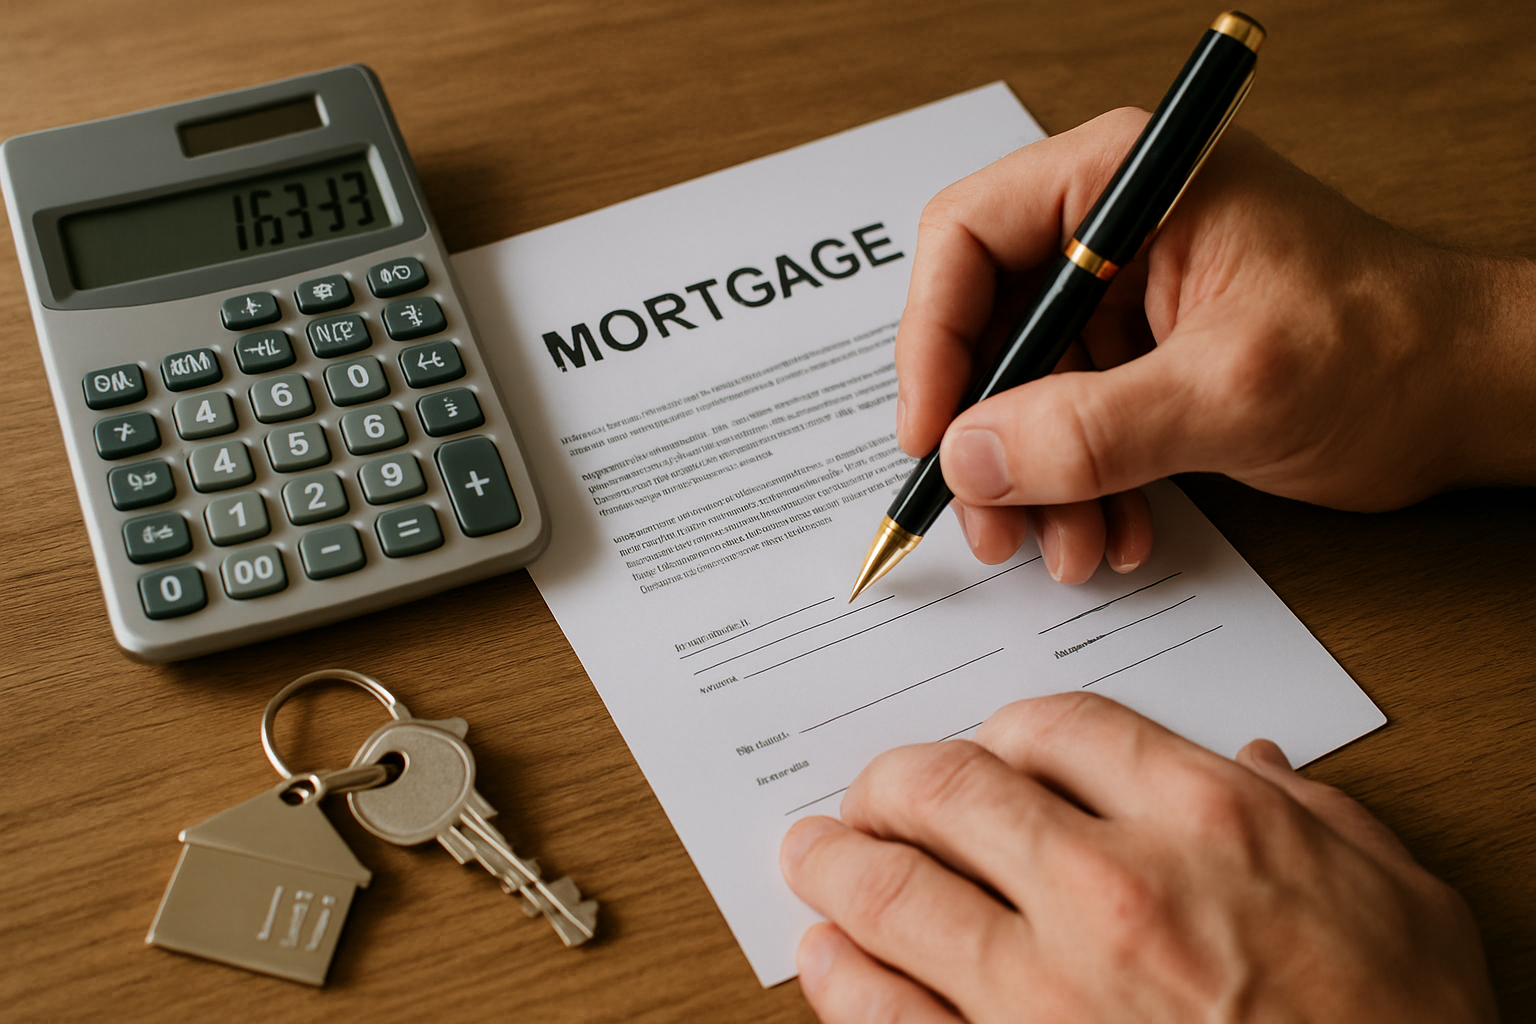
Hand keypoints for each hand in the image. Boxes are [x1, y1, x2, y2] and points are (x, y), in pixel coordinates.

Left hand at [780, 692, 1497, 1023]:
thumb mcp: (1393, 894)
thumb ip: (1309, 811)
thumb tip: (1254, 765)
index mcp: (1206, 824)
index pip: (1056, 726)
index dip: (1004, 729)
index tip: (987, 748)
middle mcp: (1112, 892)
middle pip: (950, 789)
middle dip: (896, 780)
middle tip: (874, 791)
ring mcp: (1049, 994)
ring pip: (895, 891)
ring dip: (838, 861)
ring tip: (815, 852)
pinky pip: (890, 1017)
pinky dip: (842, 975)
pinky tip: (825, 953)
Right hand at [896, 108, 1535, 581]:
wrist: (1470, 397)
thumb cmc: (1388, 349)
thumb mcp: (1231, 390)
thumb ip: (1092, 428)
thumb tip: (971, 459)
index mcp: (1128, 182)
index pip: (969, 238)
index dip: (934, 341)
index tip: (934, 436)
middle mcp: (1114, 228)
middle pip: (986, 326)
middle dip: (987, 438)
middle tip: (993, 523)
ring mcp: (1127, 297)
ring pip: (1022, 392)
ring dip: (1034, 482)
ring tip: (1069, 548)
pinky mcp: (1142, 358)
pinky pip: (1070, 426)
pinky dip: (1079, 489)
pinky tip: (1115, 533)